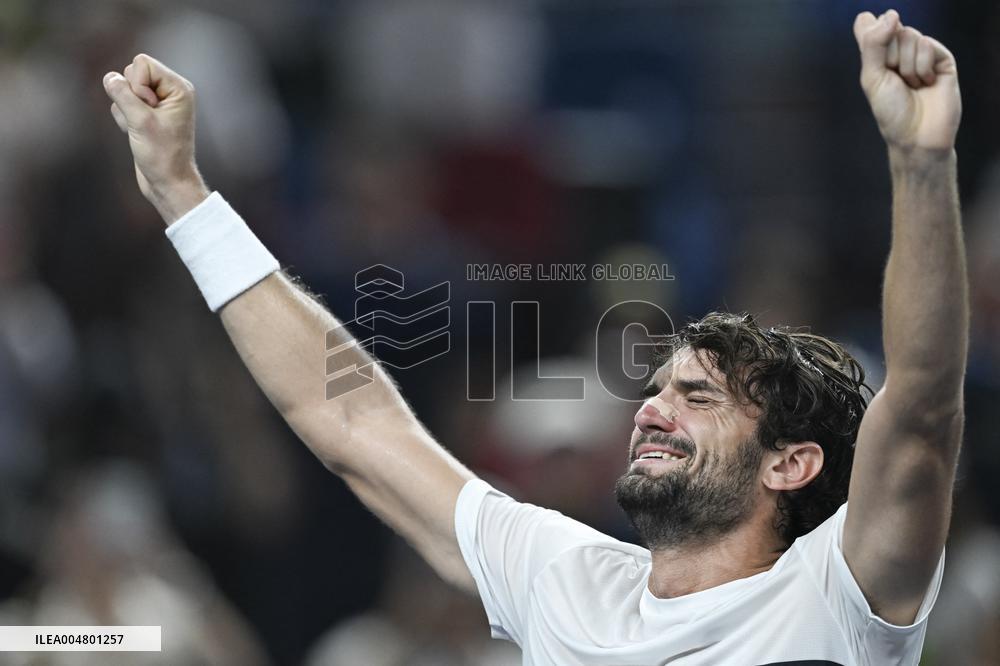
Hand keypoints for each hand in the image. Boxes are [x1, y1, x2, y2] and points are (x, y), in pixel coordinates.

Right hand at [103, 54, 208, 223]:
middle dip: (130, 95)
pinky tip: (136, 135)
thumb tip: (109, 77)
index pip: (142, 63)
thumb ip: (122, 94)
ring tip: (141, 130)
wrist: (168, 183)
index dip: (137, 84)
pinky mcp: (146, 114)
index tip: (149, 109)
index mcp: (178, 88)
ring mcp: (157, 103)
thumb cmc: (162, 156)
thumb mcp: (140, 121)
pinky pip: (121, 104)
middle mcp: (169, 92)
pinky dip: (123, 119)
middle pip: (131, 72)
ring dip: (125, 109)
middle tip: (146, 121)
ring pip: (124, 89)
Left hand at [853, 10, 960, 152]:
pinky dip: (922, 67)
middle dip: (890, 58)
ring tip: (912, 85)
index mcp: (877, 55)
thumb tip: (891, 14)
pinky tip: (927, 84)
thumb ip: (874, 44)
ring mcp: (921, 53)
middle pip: (891, 28)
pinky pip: (927, 44)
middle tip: (896, 81)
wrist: (917, 134)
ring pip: (909, 35)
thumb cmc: (891, 111)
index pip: (868, 24)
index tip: (874, 56)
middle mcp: (899, 50)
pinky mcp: (942, 58)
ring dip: (906, 66)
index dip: (870, 31)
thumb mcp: (872, 77)